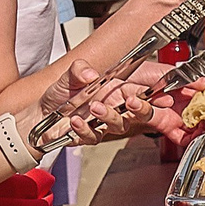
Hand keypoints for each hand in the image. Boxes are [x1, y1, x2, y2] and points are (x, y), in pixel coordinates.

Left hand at [40, 63, 154, 145]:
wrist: (40, 114)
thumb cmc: (60, 94)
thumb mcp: (69, 74)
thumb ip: (79, 70)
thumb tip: (90, 74)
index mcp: (115, 88)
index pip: (142, 90)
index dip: (157, 93)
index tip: (164, 94)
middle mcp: (113, 105)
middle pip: (139, 111)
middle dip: (142, 108)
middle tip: (133, 101)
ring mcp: (103, 122)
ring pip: (119, 124)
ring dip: (109, 116)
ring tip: (95, 107)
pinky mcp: (90, 135)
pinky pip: (94, 135)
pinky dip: (85, 129)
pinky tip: (77, 121)